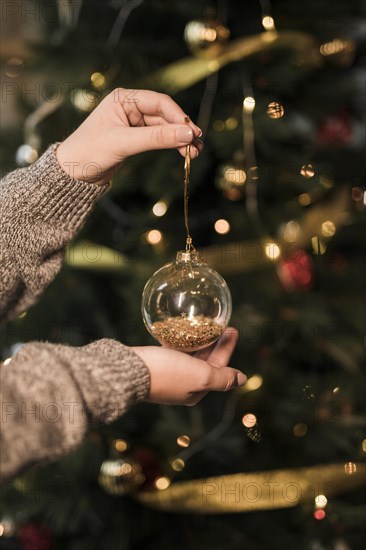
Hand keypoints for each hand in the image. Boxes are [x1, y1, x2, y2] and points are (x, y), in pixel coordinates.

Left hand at [56, 88, 202, 184]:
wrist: (72, 173)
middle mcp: (129, 107)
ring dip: (179, 139)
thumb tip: (188, 134)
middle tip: (198, 145)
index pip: (159, 102)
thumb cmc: (90, 151)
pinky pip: (157, 138)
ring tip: (194, 152)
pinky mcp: (134, 138)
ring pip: (163, 128)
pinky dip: (170, 145)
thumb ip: (157, 138)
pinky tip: (182, 152)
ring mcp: (132, 122)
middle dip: (181, 130)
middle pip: (164, 115)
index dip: (179, 117)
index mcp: (123, 98)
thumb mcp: (125, 143)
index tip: (194, 132)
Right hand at [132, 328, 245, 405]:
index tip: (233, 329)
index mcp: (197, 391)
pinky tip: (180, 328)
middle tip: (222, 323)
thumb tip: (243, 380)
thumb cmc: (167, 373)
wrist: (129, 371)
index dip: (227, 347)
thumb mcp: (201, 375)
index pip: (219, 367)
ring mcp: (169, 375)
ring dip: (198, 339)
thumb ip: (223, 378)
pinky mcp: (156, 365)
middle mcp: (184, 385)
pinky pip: (173, 350)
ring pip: (189, 354)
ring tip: (203, 322)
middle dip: (215, 341)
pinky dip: (180, 340)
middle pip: (205, 360)